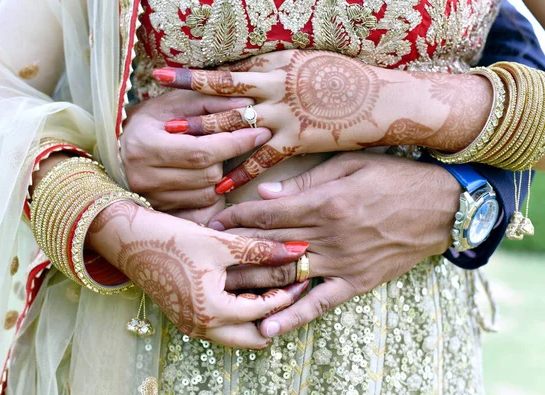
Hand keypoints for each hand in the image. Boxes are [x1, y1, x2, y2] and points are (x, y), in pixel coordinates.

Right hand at [87, 201, 308, 348]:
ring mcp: (192, 325)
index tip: (303, 276)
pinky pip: (222, 326)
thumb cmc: (171, 240)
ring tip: (271, 288)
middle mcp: (202, 327)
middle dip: (276, 315)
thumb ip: (260, 249)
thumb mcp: (220, 243)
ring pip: (238, 334)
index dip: (288, 293)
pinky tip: (247, 289)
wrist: (128, 241)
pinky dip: (239, 313)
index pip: (265, 311)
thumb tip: (297, 249)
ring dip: (257, 316)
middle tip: (290, 289)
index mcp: (213, 311)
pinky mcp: (186, 317)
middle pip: (254, 336)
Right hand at [120, 90, 271, 216]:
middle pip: (209, 175)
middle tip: (234, 141)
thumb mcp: (172, 103)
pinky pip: (201, 206)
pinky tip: (204, 173)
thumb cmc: (147, 121)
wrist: (114, 149)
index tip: (260, 132)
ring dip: (220, 174)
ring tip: (212, 156)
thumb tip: (246, 103)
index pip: (201, 151)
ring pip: (208, 193)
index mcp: (145, 146)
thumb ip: (208, 101)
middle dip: (227, 157)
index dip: (235, 143)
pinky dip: (210, 189)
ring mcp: (151, 198)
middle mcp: (144, 178)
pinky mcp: (160, 211)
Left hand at [153, 51, 413, 192]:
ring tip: (175, 140)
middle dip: (190, 101)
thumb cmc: (348, 78)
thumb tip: (248, 71)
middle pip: (223, 95)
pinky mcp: (298, 142)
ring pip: (236, 126)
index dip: (194, 77)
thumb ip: (275, 67)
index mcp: (277, 65)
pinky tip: (219, 183)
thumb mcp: (308, 60)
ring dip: (204, 132)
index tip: (165, 76)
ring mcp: (285, 116)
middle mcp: (275, 89)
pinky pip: (262, 159)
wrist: (386, 100)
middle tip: (158, 109)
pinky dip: (240, 170)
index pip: (228, 72)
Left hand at [208, 152, 460, 337]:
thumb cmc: (395, 178)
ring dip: (253, 283)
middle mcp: (330, 236)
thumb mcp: (351, 166)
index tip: (212, 221)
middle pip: (270, 246)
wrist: (441, 208)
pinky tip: (268, 327)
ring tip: (220, 290)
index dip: (237, 218)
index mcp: (325, 202)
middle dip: (234, 250)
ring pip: (288, 276)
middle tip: (204, 256)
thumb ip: (307, 181)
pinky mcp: (357, 282)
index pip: (268, 214)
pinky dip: (294, 316)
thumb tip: (266, 194)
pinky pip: (320, 303)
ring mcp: (343, 263)